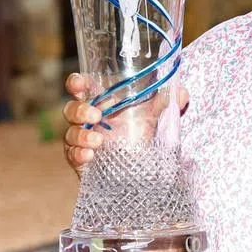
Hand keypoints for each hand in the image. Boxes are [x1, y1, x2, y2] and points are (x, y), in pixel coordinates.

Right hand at [62, 72, 189, 176]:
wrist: (137, 168)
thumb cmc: (140, 134)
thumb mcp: (154, 117)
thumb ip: (166, 103)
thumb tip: (182, 93)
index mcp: (100, 103)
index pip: (80, 87)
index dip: (76, 83)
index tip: (79, 83)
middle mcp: (88, 120)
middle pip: (71, 109)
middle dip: (79, 110)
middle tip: (97, 116)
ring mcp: (82, 140)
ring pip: (70, 134)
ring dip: (81, 135)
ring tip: (98, 141)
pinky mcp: (81, 160)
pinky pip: (72, 156)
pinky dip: (78, 154)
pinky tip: (90, 156)